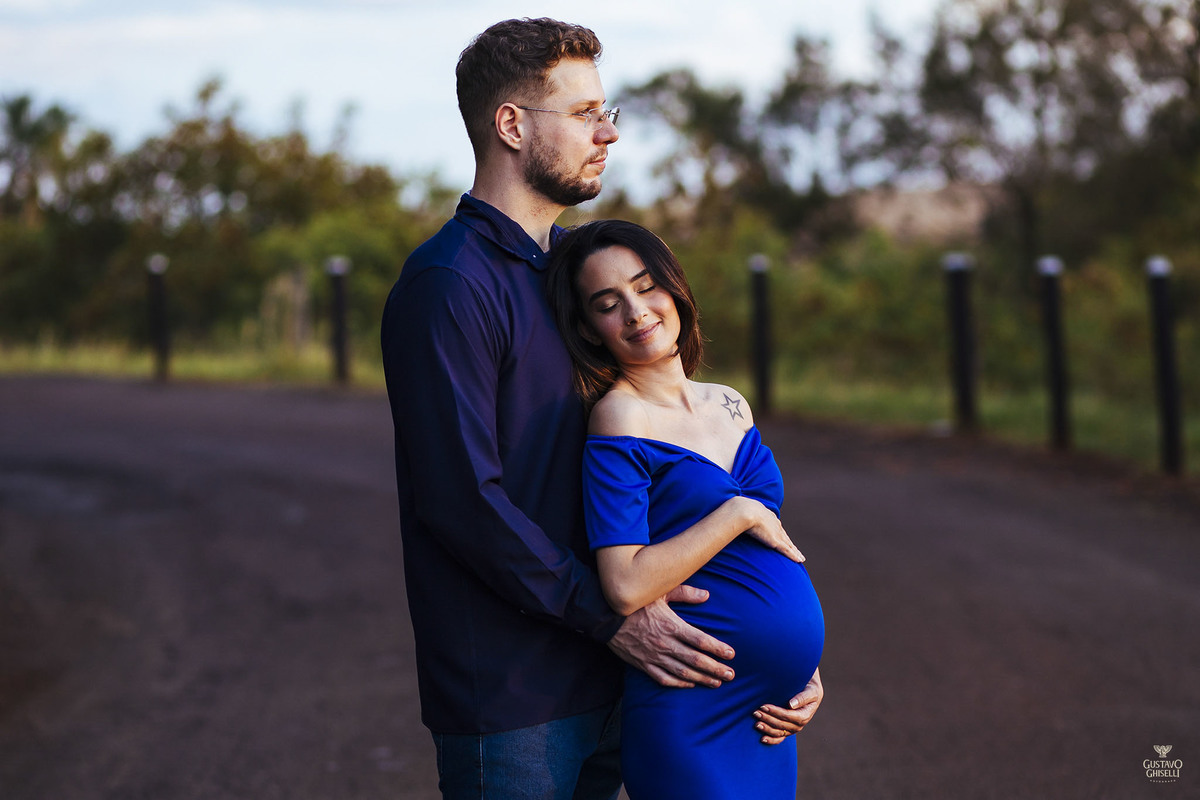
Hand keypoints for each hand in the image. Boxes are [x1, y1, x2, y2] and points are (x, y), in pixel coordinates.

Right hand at [607, 585, 735, 687]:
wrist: (606, 617)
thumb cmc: (636, 603)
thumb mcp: (659, 592)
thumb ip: (684, 593)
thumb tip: (706, 595)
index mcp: (671, 626)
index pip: (700, 640)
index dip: (718, 649)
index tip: (731, 654)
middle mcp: (665, 644)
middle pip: (696, 660)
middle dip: (716, 668)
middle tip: (731, 674)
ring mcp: (654, 656)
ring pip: (683, 672)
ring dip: (702, 678)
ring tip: (717, 682)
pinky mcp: (643, 665)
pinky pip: (664, 679)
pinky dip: (679, 683)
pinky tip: (690, 684)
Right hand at [734, 497, 803, 562]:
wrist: (744, 511)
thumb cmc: (739, 510)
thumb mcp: (740, 513)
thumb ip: (737, 518)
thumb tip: (727, 520)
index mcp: (767, 517)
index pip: (776, 528)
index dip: (780, 535)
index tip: (784, 540)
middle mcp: (775, 524)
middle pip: (785, 537)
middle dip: (790, 544)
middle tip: (796, 551)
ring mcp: (776, 533)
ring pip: (789, 545)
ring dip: (795, 552)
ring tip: (800, 558)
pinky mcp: (776, 541)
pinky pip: (788, 550)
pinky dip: (794, 556)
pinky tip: (800, 560)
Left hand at [754, 668, 822, 743]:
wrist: (811, 693)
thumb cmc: (810, 690)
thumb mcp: (811, 691)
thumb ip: (802, 697)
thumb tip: (791, 704)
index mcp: (804, 715)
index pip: (787, 715)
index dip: (775, 712)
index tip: (763, 706)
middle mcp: (799, 725)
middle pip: (781, 724)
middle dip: (767, 719)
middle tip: (755, 712)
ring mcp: (793, 729)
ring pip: (778, 732)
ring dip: (767, 728)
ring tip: (756, 723)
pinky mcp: (788, 731)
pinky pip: (780, 738)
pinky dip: (771, 740)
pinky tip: (762, 739)